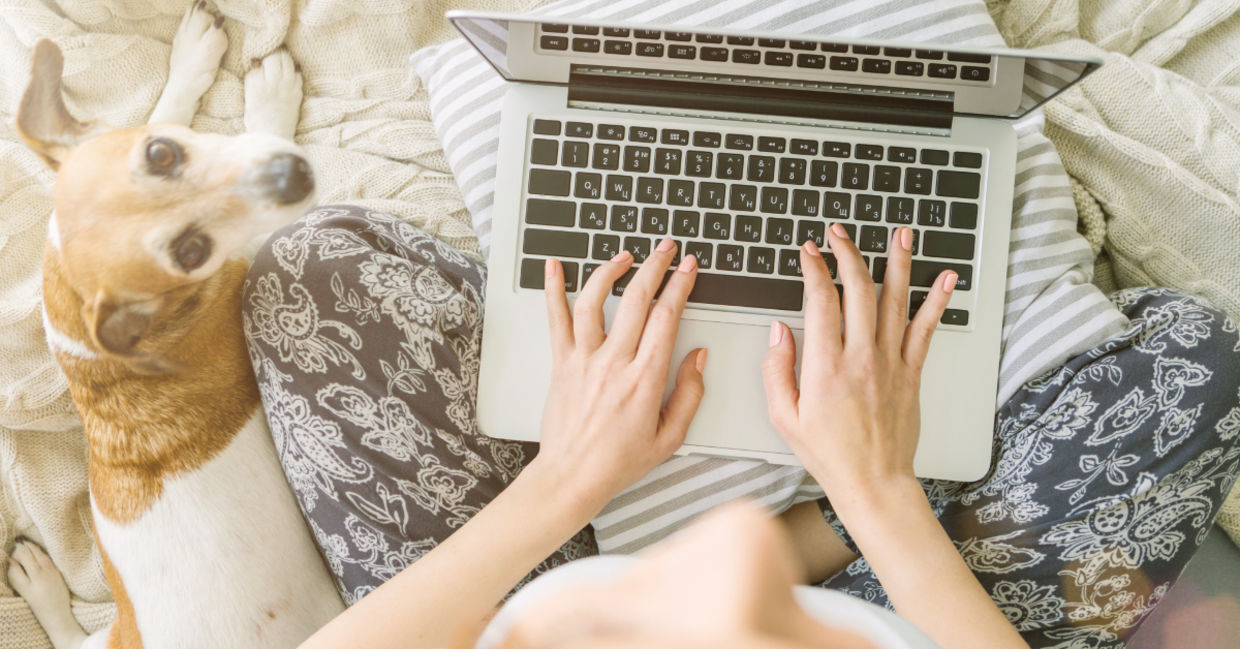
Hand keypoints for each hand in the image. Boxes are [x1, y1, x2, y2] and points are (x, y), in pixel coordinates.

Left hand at [533, 238, 706, 512]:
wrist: (572, 477)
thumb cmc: (619, 462)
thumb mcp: (670, 436)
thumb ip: (690, 393)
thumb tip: (699, 357)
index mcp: (645, 379)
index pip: (667, 318)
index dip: (680, 286)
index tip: (689, 268)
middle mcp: (614, 363)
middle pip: (636, 300)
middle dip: (655, 267)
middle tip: (666, 249)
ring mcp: (584, 360)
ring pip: (595, 301)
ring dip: (611, 271)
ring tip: (625, 256)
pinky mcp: (562, 363)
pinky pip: (556, 319)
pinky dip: (554, 289)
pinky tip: (554, 266)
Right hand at [761, 224, 955, 499]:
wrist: (873, 481)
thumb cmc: (828, 454)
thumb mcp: (784, 416)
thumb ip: (777, 369)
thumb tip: (778, 331)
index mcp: (826, 367)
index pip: (821, 301)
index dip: (813, 269)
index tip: (808, 252)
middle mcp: (861, 358)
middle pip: (858, 290)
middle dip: (848, 254)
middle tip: (839, 234)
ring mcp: (890, 363)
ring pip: (895, 301)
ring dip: (899, 263)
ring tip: (901, 234)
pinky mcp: (911, 373)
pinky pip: (925, 330)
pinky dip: (936, 301)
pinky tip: (945, 278)